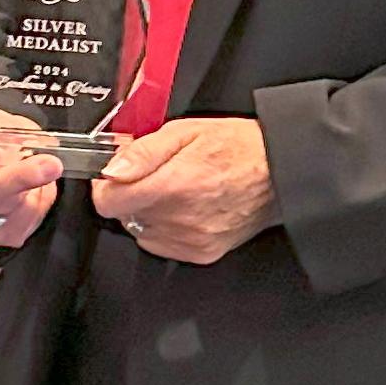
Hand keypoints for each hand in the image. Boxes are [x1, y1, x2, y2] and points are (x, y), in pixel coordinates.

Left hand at [91, 117, 277, 262]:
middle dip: (130, 195)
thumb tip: (111, 170)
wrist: (280, 173)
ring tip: (175, 191)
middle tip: (154, 175)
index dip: (105, 187)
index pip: (108, 203)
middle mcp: (180, 219)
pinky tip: (185, 209)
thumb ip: (143, 152)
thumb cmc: (237, 147)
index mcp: (172, 186)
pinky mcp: (202, 254)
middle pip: (124, 217)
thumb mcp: (185, 131)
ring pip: (142, 231)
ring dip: (147, 213)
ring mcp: (191, 240)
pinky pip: (163, 245)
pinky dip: (165, 229)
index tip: (115, 176)